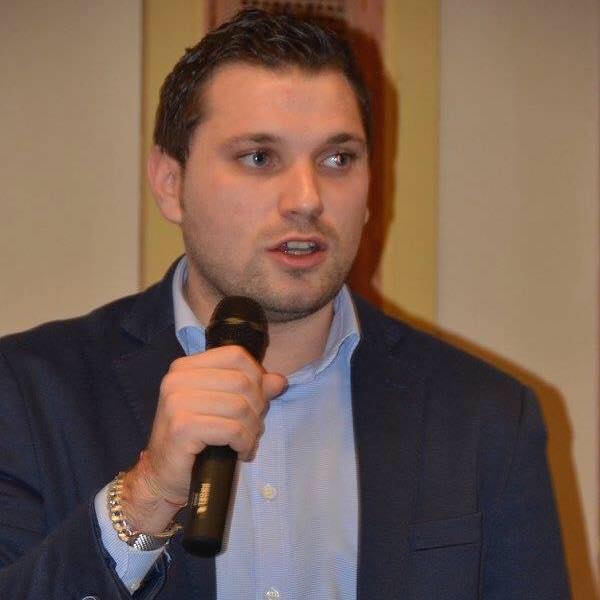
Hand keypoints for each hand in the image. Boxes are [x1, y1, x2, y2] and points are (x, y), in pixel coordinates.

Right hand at [120, 346, 286, 533]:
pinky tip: (239, 451)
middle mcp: (176, 379)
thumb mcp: (222, 407)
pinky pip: (231, 430)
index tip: (255, 401)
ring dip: (251, 429)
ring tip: (245, 441)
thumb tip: (279, 381)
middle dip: (256, 408)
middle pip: (241, 382)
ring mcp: (176, 402)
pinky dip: (243, 443)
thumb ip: (251, 389)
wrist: (162, 475)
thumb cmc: (194, 439)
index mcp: (185, 367)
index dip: (256, 377)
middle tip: (251, 428)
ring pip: (239, 407)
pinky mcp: (182, 427)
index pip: (236, 356)